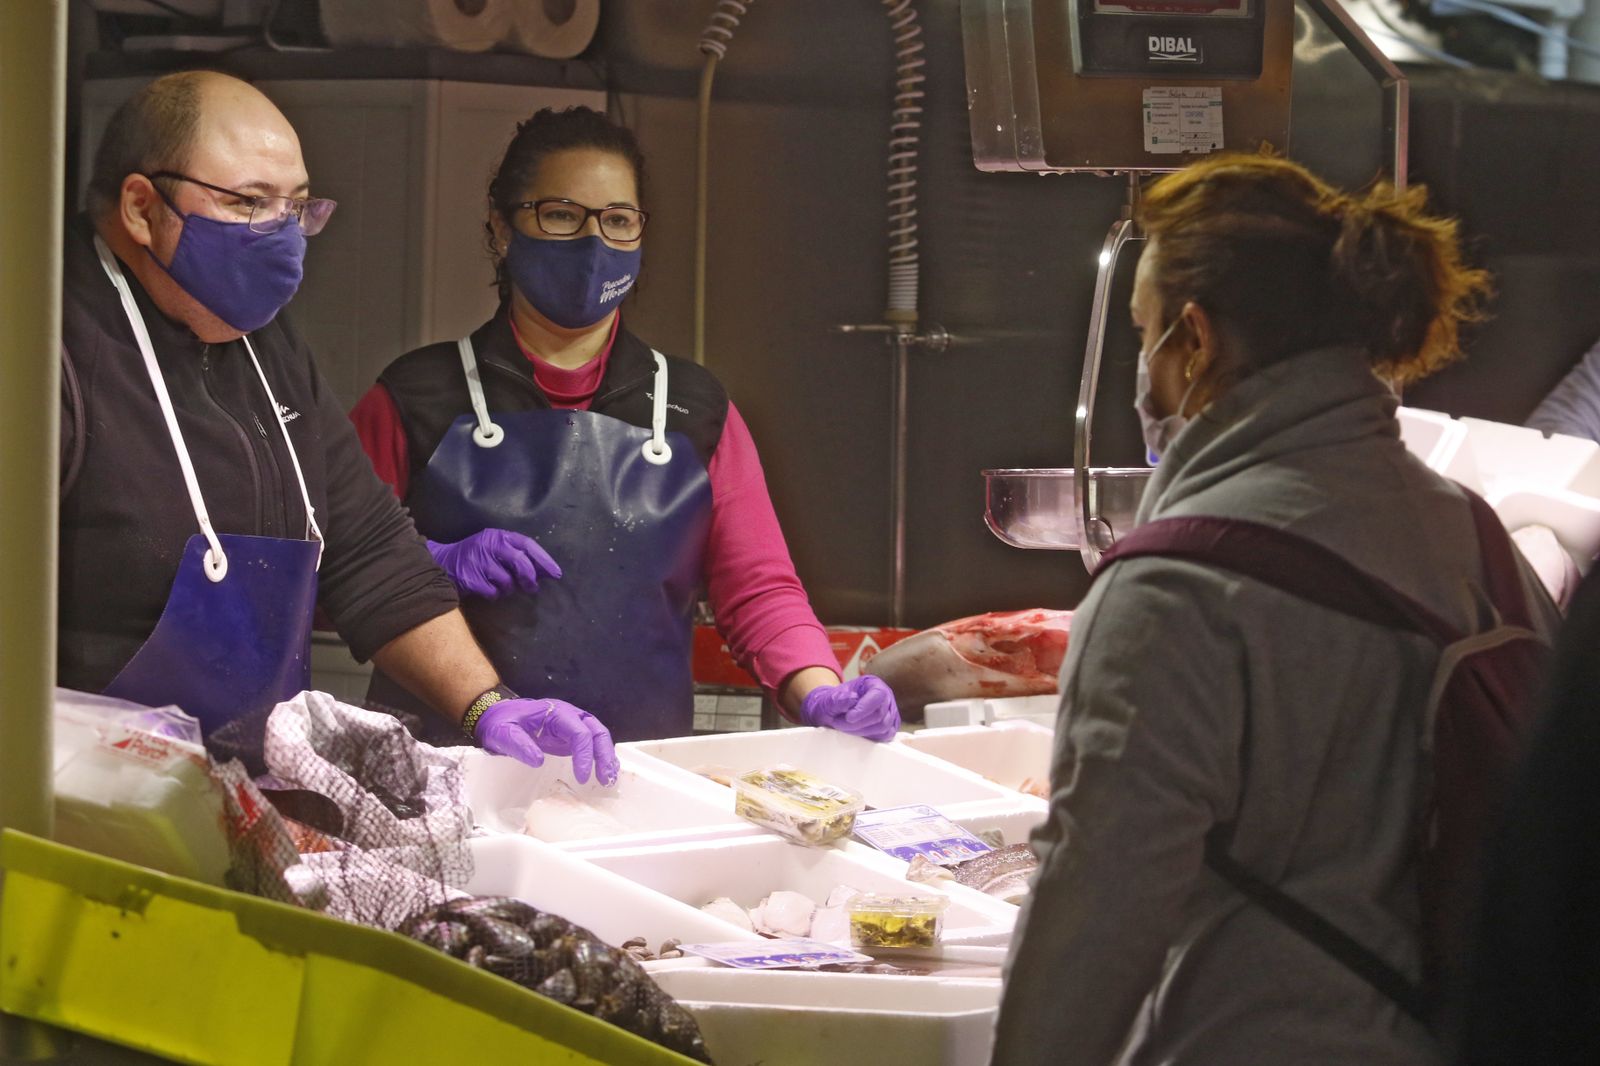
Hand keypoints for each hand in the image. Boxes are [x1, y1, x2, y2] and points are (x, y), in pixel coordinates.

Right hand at [427, 529, 560, 598]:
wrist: (442, 563)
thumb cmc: (476, 557)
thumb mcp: (496, 550)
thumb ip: (518, 557)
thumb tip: (545, 572)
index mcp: (498, 536)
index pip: (527, 544)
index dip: (543, 559)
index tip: (556, 573)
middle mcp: (488, 545)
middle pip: (519, 561)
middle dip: (530, 577)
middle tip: (532, 587)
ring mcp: (477, 561)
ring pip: (507, 580)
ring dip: (509, 588)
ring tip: (502, 586)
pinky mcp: (469, 577)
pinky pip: (493, 592)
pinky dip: (495, 595)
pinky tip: (489, 590)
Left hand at [474, 698, 618, 785]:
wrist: (497, 715)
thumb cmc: (501, 723)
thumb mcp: (504, 734)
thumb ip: (520, 745)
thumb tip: (538, 761)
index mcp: (556, 713)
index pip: (580, 732)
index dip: (584, 755)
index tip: (582, 777)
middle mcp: (569, 716)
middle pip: (597, 732)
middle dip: (604, 755)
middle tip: (606, 778)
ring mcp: (571, 725)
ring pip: (598, 736)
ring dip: (606, 757)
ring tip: (609, 779)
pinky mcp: (570, 735)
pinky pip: (591, 743)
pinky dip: (600, 756)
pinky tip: (604, 771)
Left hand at [798, 676, 900, 741]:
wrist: (833, 711)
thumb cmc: (833, 703)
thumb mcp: (830, 699)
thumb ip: (839, 699)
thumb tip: (852, 699)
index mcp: (873, 683)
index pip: (877, 695)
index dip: (864, 709)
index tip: (849, 718)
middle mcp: (885, 696)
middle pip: (880, 714)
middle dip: (858, 723)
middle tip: (839, 724)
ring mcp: (889, 711)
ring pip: (883, 727)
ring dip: (862, 731)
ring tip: (845, 728)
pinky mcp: (890, 726)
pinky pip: (886, 735)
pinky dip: (871, 737)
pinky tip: (857, 733)